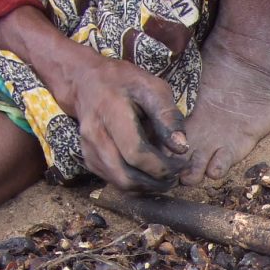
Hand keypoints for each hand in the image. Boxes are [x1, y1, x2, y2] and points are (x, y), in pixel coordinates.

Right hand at [66, 56, 190, 193]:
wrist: (86, 82)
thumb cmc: (123, 82)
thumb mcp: (151, 88)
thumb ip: (168, 117)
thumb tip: (181, 148)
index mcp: (111, 112)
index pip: (136, 153)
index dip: (162, 166)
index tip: (183, 165)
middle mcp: (95, 134)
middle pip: (126, 175)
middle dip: (156, 182)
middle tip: (176, 176)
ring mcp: (88, 149)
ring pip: (119, 183)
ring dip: (147, 187)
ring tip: (166, 178)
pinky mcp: (89, 159)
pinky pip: (113, 181)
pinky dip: (135, 185)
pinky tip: (149, 175)